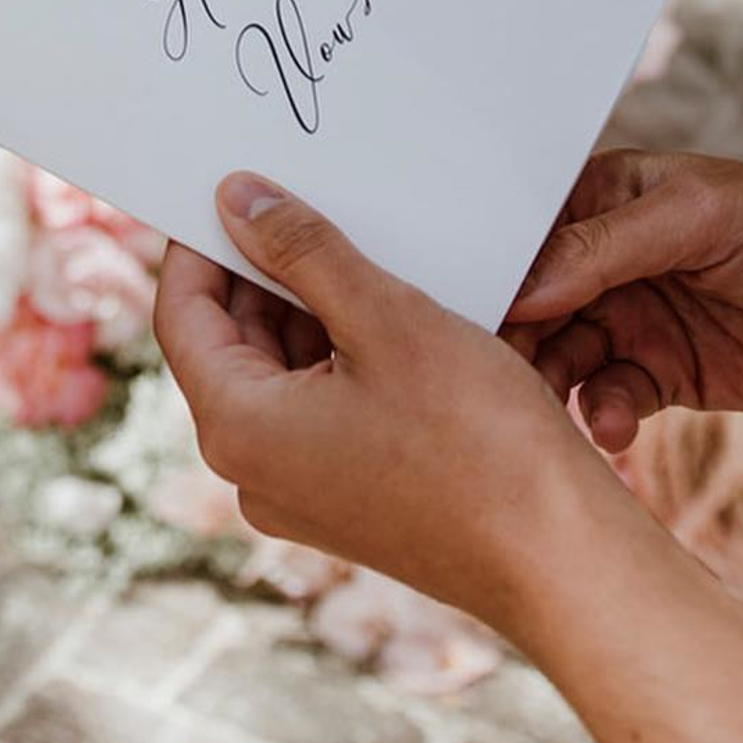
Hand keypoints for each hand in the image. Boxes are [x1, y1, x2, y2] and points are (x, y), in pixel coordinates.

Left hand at [154, 174, 630, 638]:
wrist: (561, 558)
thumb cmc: (479, 440)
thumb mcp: (386, 319)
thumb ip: (303, 252)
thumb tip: (235, 197)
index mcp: (239, 429)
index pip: (181, 314)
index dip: (202, 242)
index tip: (235, 185)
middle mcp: (252, 472)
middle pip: (230, 343)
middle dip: (266, 270)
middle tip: (309, 200)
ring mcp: (300, 493)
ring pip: (281, 371)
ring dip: (313, 308)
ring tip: (366, 249)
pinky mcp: (347, 500)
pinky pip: (320, 406)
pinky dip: (344, 352)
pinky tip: (396, 310)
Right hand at [506, 150, 742, 452]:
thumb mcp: (694, 217)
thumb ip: (604, 247)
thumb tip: (524, 285)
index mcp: (603, 200)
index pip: (528, 236)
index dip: (498, 274)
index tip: (470, 315)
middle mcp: (607, 261)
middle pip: (534, 306)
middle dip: (517, 340)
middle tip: (504, 377)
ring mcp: (634, 319)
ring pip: (563, 359)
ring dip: (557, 386)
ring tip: (567, 406)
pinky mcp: (664, 376)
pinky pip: (610, 401)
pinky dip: (605, 417)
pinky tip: (618, 427)